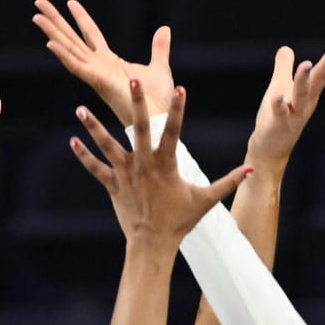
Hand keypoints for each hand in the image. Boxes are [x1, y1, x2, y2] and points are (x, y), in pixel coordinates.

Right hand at [34, 0, 174, 127]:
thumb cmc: (157, 100)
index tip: (70, 2)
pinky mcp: (98, 83)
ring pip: (68, 49)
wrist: (159, 119)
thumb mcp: (159, 66)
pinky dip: (63, 55)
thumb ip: (159, 47)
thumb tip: (164, 29)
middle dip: (56, 20)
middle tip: (39, 3)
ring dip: (52, 33)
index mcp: (109, 61)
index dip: (81, 17)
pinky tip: (50, 43)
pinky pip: (77, 67)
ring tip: (37, 17)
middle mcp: (97, 66)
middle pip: (71, 38)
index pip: (90, 34)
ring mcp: (95, 74)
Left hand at [70, 84, 249, 253]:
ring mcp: (125, 174)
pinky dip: (83, 156)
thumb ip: (229, 182)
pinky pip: (95, 168)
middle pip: (137, 128)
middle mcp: (143, 164)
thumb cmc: (180, 221)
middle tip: (132, 80)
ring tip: (80, 108)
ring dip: (93, 127)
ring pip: (106, 146)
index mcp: (166, 164)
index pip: (174, 131)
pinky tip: (72, 140)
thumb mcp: (206, 200)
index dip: (178, 109)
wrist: (153, 244)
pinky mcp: (112, 185)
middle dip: (135, 103)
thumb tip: (251, 170)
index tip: (180, 89)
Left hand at [251, 30, 324, 169]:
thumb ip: (284, 68)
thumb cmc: (277, 118)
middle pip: (322, 77)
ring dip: (304, 80)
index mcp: (310, 89)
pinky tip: (278, 96)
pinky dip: (280, 104)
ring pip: (302, 94)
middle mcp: (307, 100)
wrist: (269, 149)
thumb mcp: (280, 87)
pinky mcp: (279, 124)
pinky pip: (280, 112)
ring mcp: (294, 113)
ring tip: (307, 64)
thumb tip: (286, 48)